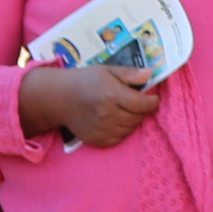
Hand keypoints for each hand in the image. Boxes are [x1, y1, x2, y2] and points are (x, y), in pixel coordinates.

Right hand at [22, 63, 164, 148]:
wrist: (59, 98)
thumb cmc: (85, 81)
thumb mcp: (106, 71)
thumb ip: (129, 74)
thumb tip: (150, 74)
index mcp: (112, 95)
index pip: (144, 104)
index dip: (152, 101)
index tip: (153, 97)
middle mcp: (109, 115)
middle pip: (139, 117)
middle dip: (141, 110)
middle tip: (135, 102)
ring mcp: (103, 130)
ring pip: (131, 129)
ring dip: (132, 120)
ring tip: (123, 110)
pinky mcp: (98, 140)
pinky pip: (120, 138)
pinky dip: (122, 131)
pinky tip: (114, 120)